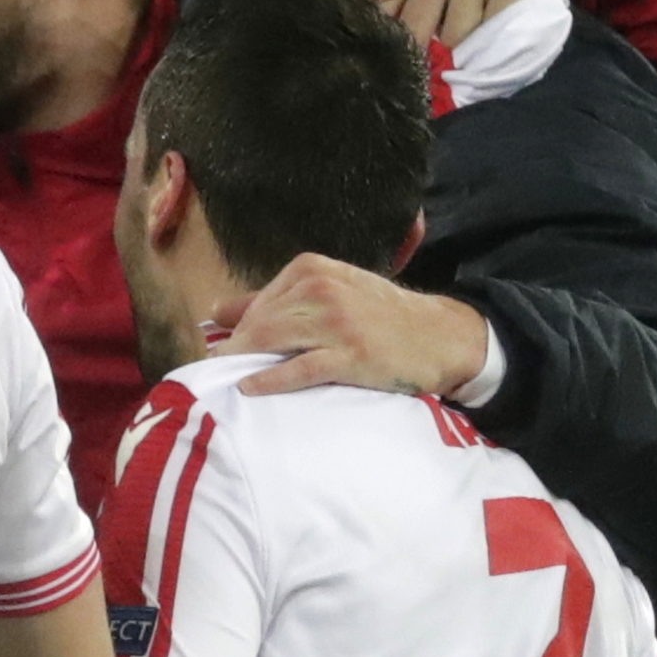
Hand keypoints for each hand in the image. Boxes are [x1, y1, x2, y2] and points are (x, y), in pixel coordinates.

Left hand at [213, 254, 489, 397]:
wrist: (440, 334)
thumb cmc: (379, 316)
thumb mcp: (329, 292)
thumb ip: (273, 300)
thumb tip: (216, 311)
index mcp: (312, 269)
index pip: (258, 303)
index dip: (238, 330)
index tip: (226, 351)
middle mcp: (322, 289)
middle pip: (260, 323)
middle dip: (236, 349)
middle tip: (220, 370)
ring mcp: (337, 322)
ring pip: (273, 342)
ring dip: (245, 362)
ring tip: (230, 378)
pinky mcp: (350, 355)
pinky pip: (298, 369)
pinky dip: (269, 380)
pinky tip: (249, 387)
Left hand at [366, 0, 595, 46]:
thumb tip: (375, 39)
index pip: (381, 6)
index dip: (385, 38)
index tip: (393, 57)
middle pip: (414, 30)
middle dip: (424, 51)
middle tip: (438, 60)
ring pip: (454, 35)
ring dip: (465, 44)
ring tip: (477, 31)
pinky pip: (492, 28)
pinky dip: (494, 37)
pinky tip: (500, 25)